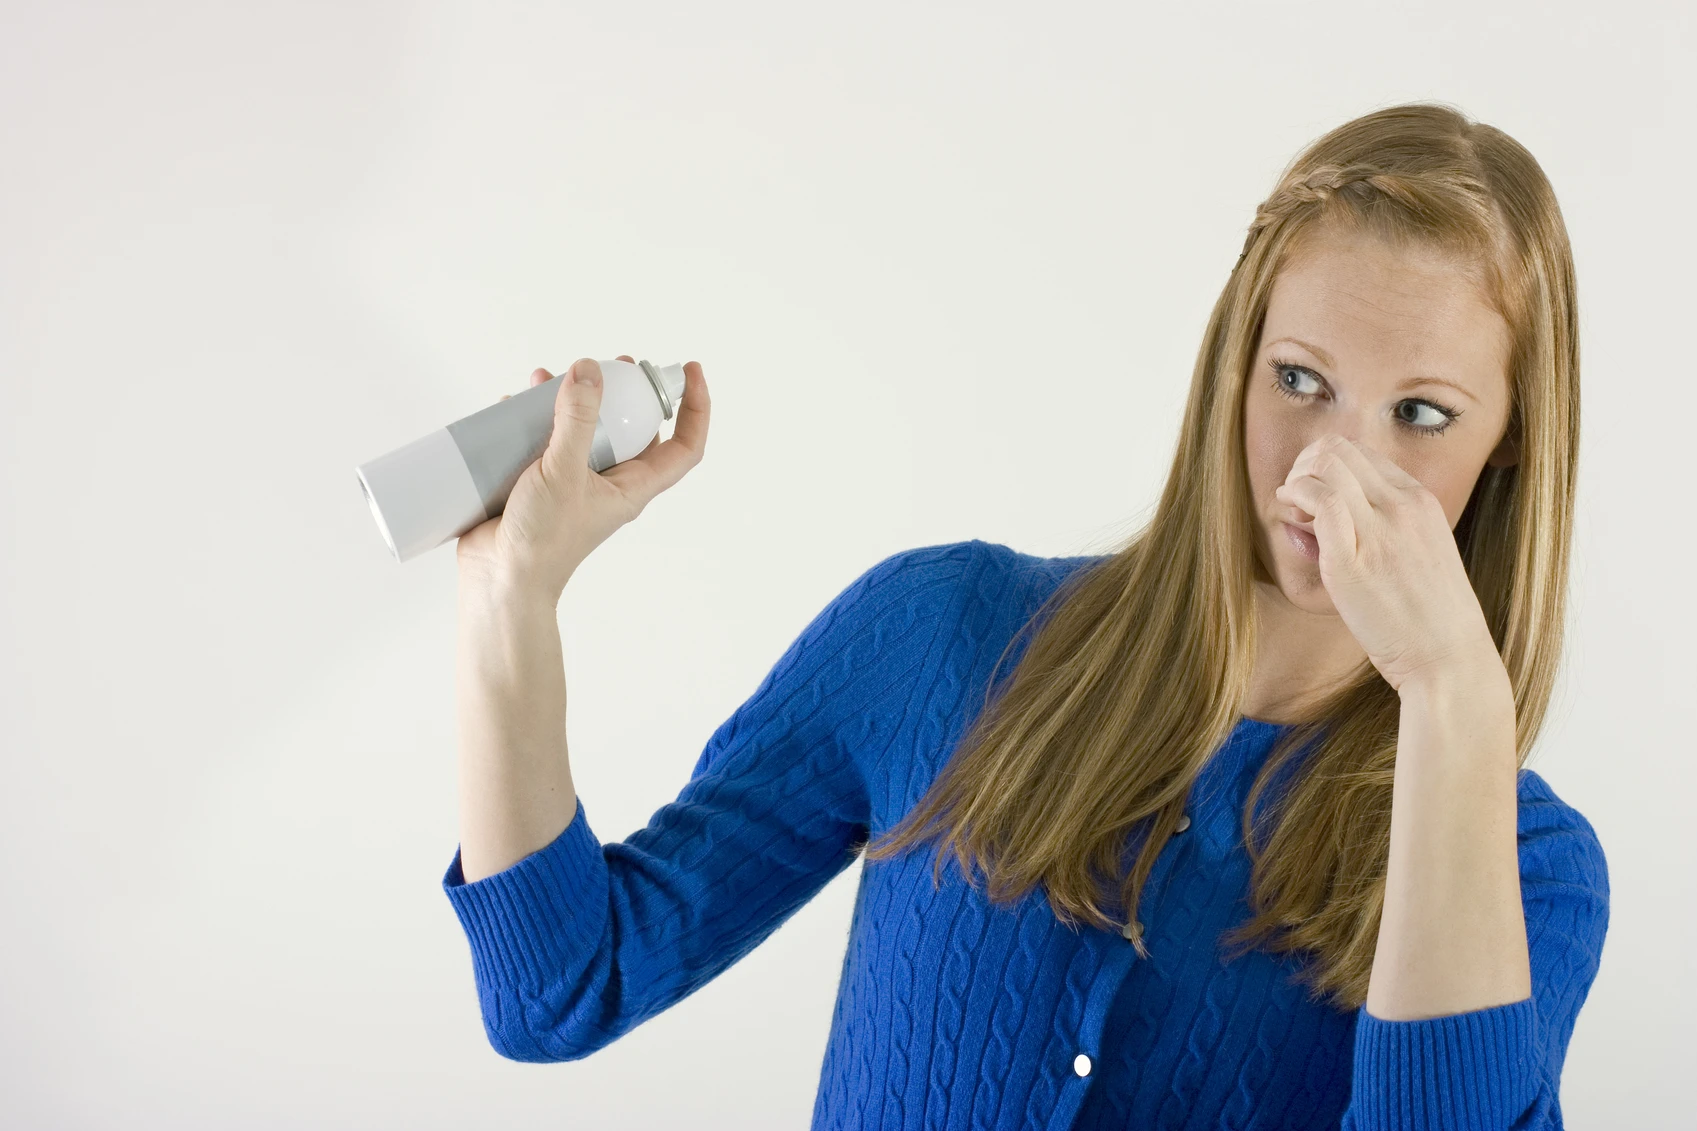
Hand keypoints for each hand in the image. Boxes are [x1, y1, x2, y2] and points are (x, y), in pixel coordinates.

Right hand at [455, 355, 710, 601]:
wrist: (500, 580)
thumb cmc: (542, 542)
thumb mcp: (563, 472)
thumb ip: (577, 420)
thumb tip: (589, 370)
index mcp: (633, 486)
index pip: (685, 446)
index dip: (696, 408)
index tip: (690, 370)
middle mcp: (610, 483)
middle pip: (632, 429)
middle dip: (624, 394)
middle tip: (610, 365)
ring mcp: (575, 482)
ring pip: (584, 431)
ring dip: (570, 402)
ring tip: (546, 378)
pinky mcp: (541, 482)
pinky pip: (545, 442)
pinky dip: (533, 421)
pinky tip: (513, 405)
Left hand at [1274, 434, 1498, 691]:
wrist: (1449, 659)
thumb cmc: (1427, 619)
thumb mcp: (1417, 556)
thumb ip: (1379, 530)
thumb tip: (1318, 517)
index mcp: (1420, 501)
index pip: (1362, 453)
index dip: (1327, 465)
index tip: (1315, 495)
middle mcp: (1402, 507)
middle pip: (1338, 448)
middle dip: (1306, 463)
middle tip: (1296, 497)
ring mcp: (1379, 531)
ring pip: (1325, 465)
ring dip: (1297, 480)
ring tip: (1294, 509)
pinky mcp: (1352, 560)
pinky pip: (1319, 502)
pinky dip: (1296, 499)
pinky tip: (1294, 519)